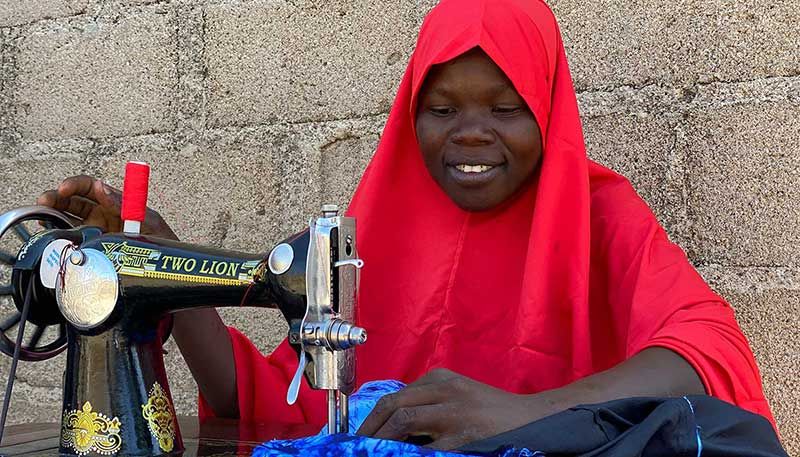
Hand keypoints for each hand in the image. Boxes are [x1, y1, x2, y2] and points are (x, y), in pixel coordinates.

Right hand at [36, 175, 177, 238]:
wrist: (166, 271)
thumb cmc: (162, 242)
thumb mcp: (149, 220)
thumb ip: (127, 205)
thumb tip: (103, 187)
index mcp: (115, 203)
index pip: (90, 187)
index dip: (75, 185)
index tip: (64, 189)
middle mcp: (102, 215)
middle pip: (72, 201)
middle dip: (56, 198)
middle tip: (45, 201)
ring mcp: (94, 232)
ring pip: (66, 219)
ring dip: (51, 215)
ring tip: (40, 216)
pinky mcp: (90, 249)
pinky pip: (69, 239)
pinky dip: (56, 235)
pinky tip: (48, 234)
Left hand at [356, 368, 559, 449]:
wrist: (534, 420)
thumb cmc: (492, 413)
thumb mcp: (458, 397)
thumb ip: (429, 404)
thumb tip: (391, 429)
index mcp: (441, 380)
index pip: (395, 397)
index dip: (372, 418)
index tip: (360, 435)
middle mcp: (445, 390)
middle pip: (394, 404)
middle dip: (370, 427)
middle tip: (357, 445)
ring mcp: (454, 412)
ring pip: (404, 420)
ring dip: (382, 438)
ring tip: (371, 450)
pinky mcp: (464, 436)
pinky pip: (427, 448)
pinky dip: (412, 452)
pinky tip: (402, 456)